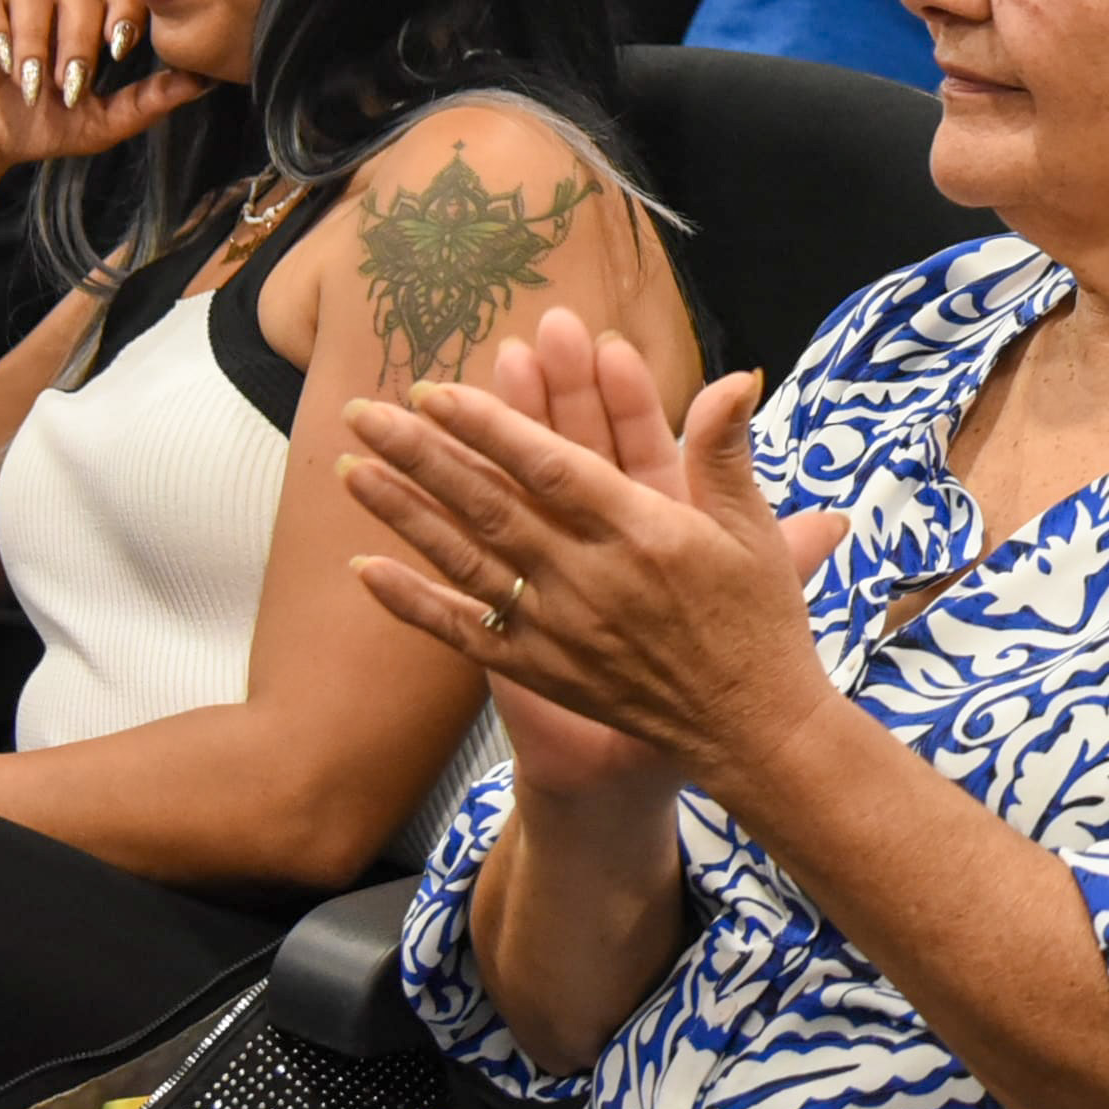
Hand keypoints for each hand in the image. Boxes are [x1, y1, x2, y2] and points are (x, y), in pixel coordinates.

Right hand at [0, 0, 203, 176]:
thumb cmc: (31, 128)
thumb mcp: (97, 123)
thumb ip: (147, 101)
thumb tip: (203, 81)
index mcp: (87, 15)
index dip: (126, 12)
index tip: (119, 50)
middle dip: (77, 43)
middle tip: (66, 86)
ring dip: (35, 41)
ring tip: (28, 83)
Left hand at [343, 341, 836, 796]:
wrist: (750, 730)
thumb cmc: (759, 622)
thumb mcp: (756, 530)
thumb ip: (726, 452)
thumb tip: (735, 378)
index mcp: (643, 531)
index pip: (549, 463)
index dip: (488, 424)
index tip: (436, 391)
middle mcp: (589, 577)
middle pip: (488, 503)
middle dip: (420, 452)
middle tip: (363, 412)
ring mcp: (558, 628)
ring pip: (465, 558)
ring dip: (402, 512)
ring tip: (349, 469)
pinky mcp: (542, 670)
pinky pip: (465, 633)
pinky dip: (412, 603)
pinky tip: (363, 570)